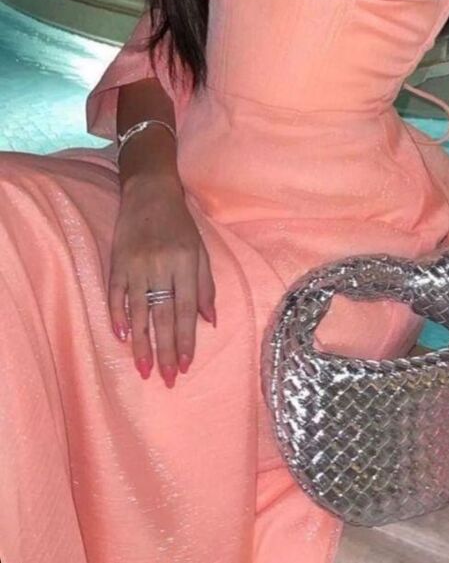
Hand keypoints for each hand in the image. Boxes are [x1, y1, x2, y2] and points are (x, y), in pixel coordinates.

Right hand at [108, 178, 215, 387]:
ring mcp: (137, 264)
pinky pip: (116, 294)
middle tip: (168, 378)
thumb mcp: (200, 249)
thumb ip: (205, 285)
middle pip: (163, 315)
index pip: (186, 309)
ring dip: (141, 342)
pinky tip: (122, 337)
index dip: (186, 339)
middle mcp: (162, 265)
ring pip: (139, 311)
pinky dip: (117, 316)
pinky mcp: (118, 261)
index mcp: (186, 262)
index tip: (186, 365)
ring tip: (145, 369)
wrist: (150, 191)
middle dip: (166, 350)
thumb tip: (211, 321)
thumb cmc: (179, 223)